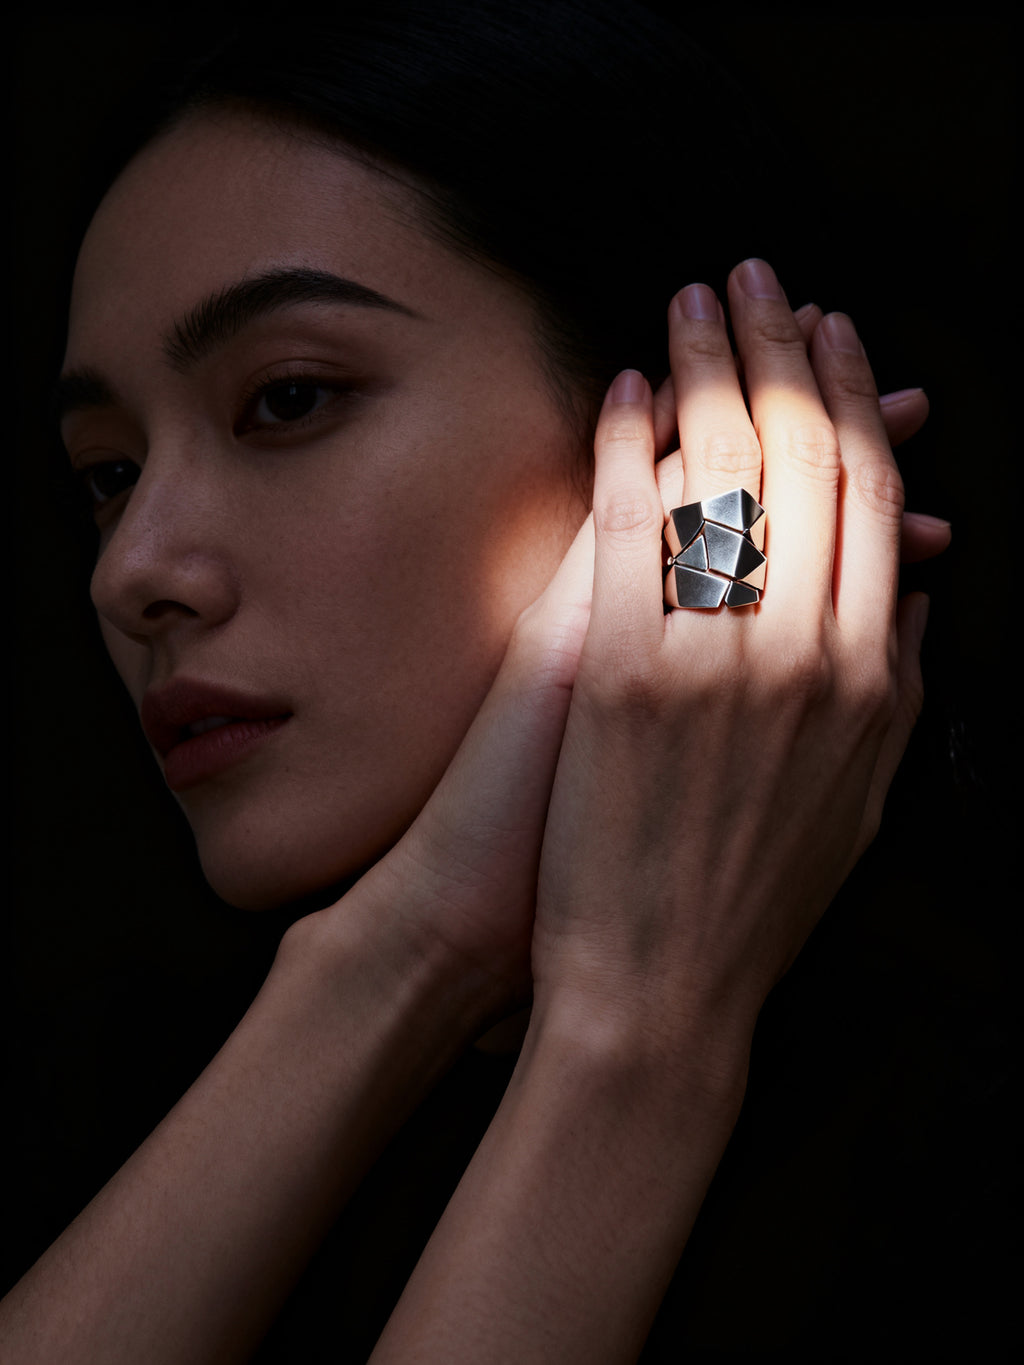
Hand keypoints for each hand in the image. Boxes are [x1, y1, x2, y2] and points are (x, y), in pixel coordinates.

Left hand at [531, 261, 929, 1060]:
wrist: (661, 983)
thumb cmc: (755, 893)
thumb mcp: (863, 794)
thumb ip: (898, 679)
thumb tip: (911, 578)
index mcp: (868, 672)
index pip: (870, 496)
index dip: (852, 400)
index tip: (833, 336)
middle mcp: (801, 648)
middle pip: (800, 460)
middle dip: (782, 352)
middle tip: (759, 280)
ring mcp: (710, 655)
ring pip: (721, 475)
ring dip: (708, 373)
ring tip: (693, 303)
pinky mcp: (623, 670)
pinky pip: (630, 529)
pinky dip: (626, 453)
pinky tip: (622, 395)